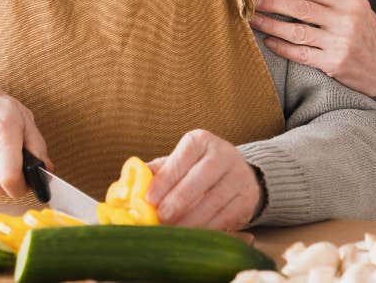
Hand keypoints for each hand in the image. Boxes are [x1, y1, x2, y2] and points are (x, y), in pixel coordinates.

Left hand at [145, 130, 261, 230]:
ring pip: (213, 201)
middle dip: (178, 201)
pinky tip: (192, 235)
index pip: (182, 158)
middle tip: (160, 218)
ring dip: (190, 220)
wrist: (235, 174)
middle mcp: (223, 154)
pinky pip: (226, 217)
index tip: (149, 198)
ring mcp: (239, 176)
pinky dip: (207, 228)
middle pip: (200, 178)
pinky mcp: (247, 198)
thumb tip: (128, 189)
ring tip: (172, 231)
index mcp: (200, 141)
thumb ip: (154, 173)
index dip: (165, 179)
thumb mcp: (176, 163)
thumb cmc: (194, 170)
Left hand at [251, 0, 375, 97]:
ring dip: (271, 25)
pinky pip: (301, 54)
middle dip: (272, 3)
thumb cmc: (369, 35)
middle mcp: (345, 22)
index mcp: (350, 3)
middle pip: (301, 9)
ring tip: (254, 20)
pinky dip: (282, 47)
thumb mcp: (357, 7)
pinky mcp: (333, 65)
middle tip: (252, 0)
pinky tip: (269, 41)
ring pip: (297, 32)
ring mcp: (339, 44)